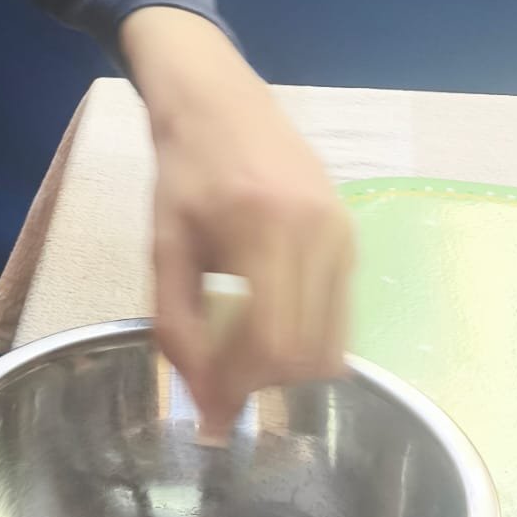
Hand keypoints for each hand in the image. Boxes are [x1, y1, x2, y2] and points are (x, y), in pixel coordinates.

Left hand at [121, 8, 354, 434]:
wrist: (219, 101)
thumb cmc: (182, 172)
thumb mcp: (164, 249)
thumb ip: (179, 327)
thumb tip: (204, 401)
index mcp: (266, 230)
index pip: (273, 340)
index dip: (244, 387)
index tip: (213, 415)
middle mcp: (320, 233)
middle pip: (309, 350)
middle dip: (263, 384)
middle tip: (221, 390)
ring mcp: (343, 234)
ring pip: (332, 341)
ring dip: (287, 368)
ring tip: (240, 360)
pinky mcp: (351, 236)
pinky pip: (339, 314)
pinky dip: (305, 339)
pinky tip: (265, 329)